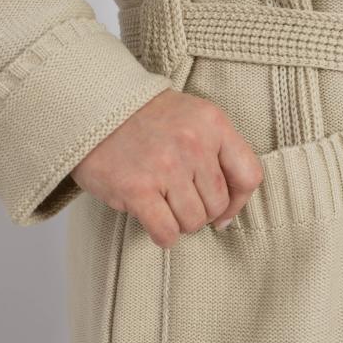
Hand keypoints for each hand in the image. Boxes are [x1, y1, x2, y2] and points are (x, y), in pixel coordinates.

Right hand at [70, 87, 263, 247]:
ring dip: (179, 222)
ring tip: (163, 204)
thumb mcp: (193, 118)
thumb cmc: (146, 118)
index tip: (223, 209)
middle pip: (218, 205)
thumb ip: (218, 154)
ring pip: (193, 222)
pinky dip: (163, 235)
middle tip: (179, 200)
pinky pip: (166, 232)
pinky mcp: (137, 188)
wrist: (94, 107)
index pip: (249, 176)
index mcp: (212, 124)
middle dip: (201, 211)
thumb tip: (227, 215)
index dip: (238, 201)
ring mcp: (165, 166)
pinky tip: (154, 221)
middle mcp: (193, 144)